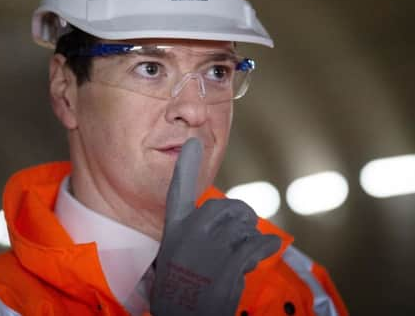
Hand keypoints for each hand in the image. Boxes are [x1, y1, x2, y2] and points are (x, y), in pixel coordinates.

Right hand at [150, 138, 280, 315]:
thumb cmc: (179, 294)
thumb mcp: (171, 259)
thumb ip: (190, 237)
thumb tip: (215, 225)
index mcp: (174, 230)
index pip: (178, 191)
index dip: (187, 166)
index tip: (193, 143)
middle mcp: (191, 234)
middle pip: (226, 206)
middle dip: (239, 217)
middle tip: (240, 234)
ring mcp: (211, 248)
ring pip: (244, 224)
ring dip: (249, 237)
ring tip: (242, 254)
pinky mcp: (230, 264)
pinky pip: (257, 243)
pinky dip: (265, 245)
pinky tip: (264, 251)